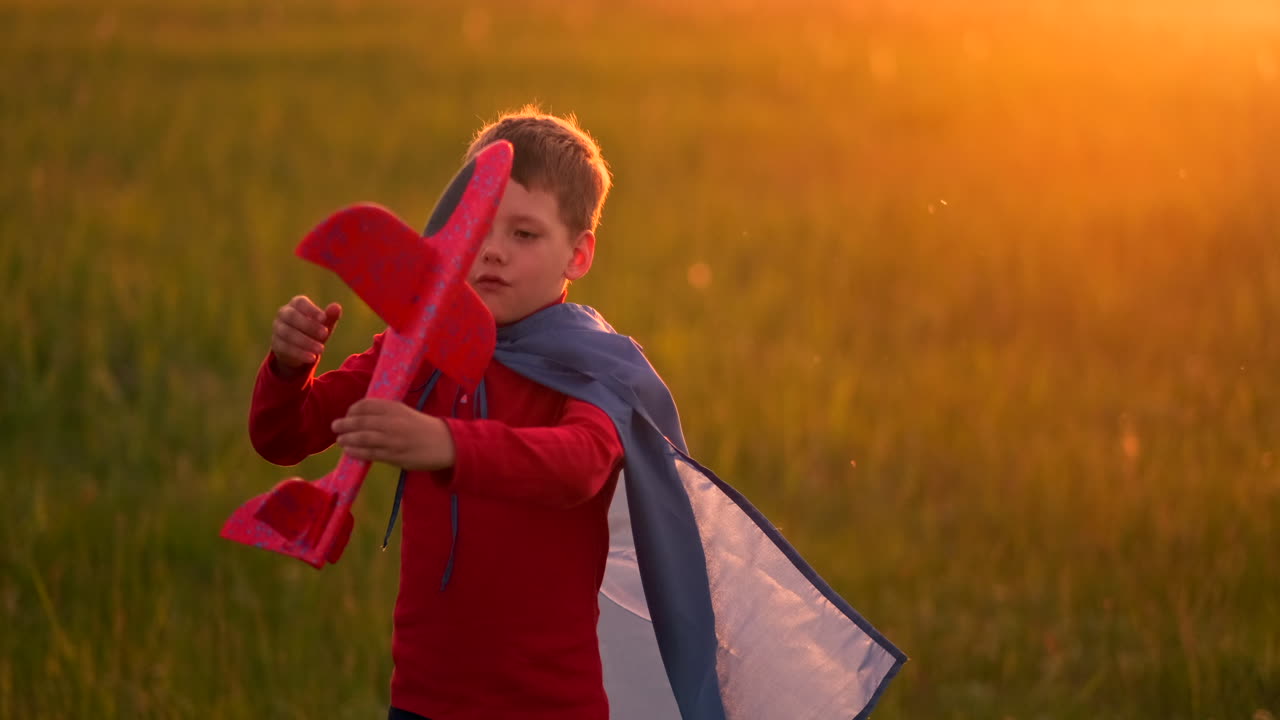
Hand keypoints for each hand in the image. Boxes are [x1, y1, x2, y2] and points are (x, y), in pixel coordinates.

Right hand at [271, 296, 341, 377]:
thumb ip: (330, 316)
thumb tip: (337, 307)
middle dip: (309, 326)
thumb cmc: (314, 330)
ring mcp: (277, 329)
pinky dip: (299, 353)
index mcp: (295, 304)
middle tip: (325, 334)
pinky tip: (312, 358)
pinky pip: (285, 348)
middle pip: (291, 316)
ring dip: (305, 342)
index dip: (311, 310)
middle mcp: (283, 314)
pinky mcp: (276, 344)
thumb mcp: (323, 324)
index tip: (323, 318)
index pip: (300, 302)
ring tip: (321, 349)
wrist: (299, 349)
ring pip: (288, 333)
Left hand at [331, 398, 455, 470]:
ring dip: (347, 438)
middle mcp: (392, 422)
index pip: (366, 405)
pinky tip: (349, 450)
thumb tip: (360, 418)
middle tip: (335, 426)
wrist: (445, 443)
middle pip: (360, 421)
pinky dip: (356, 451)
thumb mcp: (405, 412)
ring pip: (363, 438)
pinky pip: (370, 453)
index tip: (348, 415)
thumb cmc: (422, 427)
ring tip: (340, 440)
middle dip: (344, 424)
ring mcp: (393, 439)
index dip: (352, 410)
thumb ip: (385, 413)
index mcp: (395, 408)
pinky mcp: (394, 456)